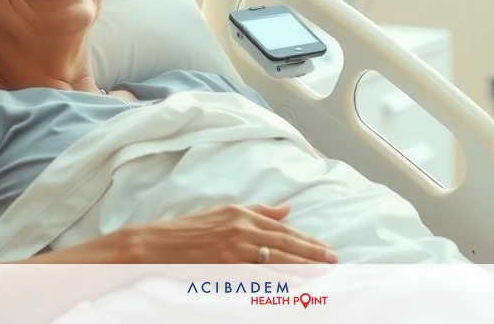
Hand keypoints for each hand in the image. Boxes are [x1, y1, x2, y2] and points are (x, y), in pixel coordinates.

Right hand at [127, 203, 338, 264]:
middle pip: (286, 244)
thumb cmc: (190, 227)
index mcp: (243, 215)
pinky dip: (281, 280)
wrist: (159, 243)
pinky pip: (260, 276)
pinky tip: (297, 284)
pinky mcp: (226, 268)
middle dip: (313, 253)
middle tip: (333, 260)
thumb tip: (286, 209)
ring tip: (323, 273)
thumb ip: (258, 211)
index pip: (283, 229)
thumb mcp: (224, 211)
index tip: (325, 247)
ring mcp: (235, 250)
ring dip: (304, 267)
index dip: (307, 239)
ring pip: (278, 260)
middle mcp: (242, 230)